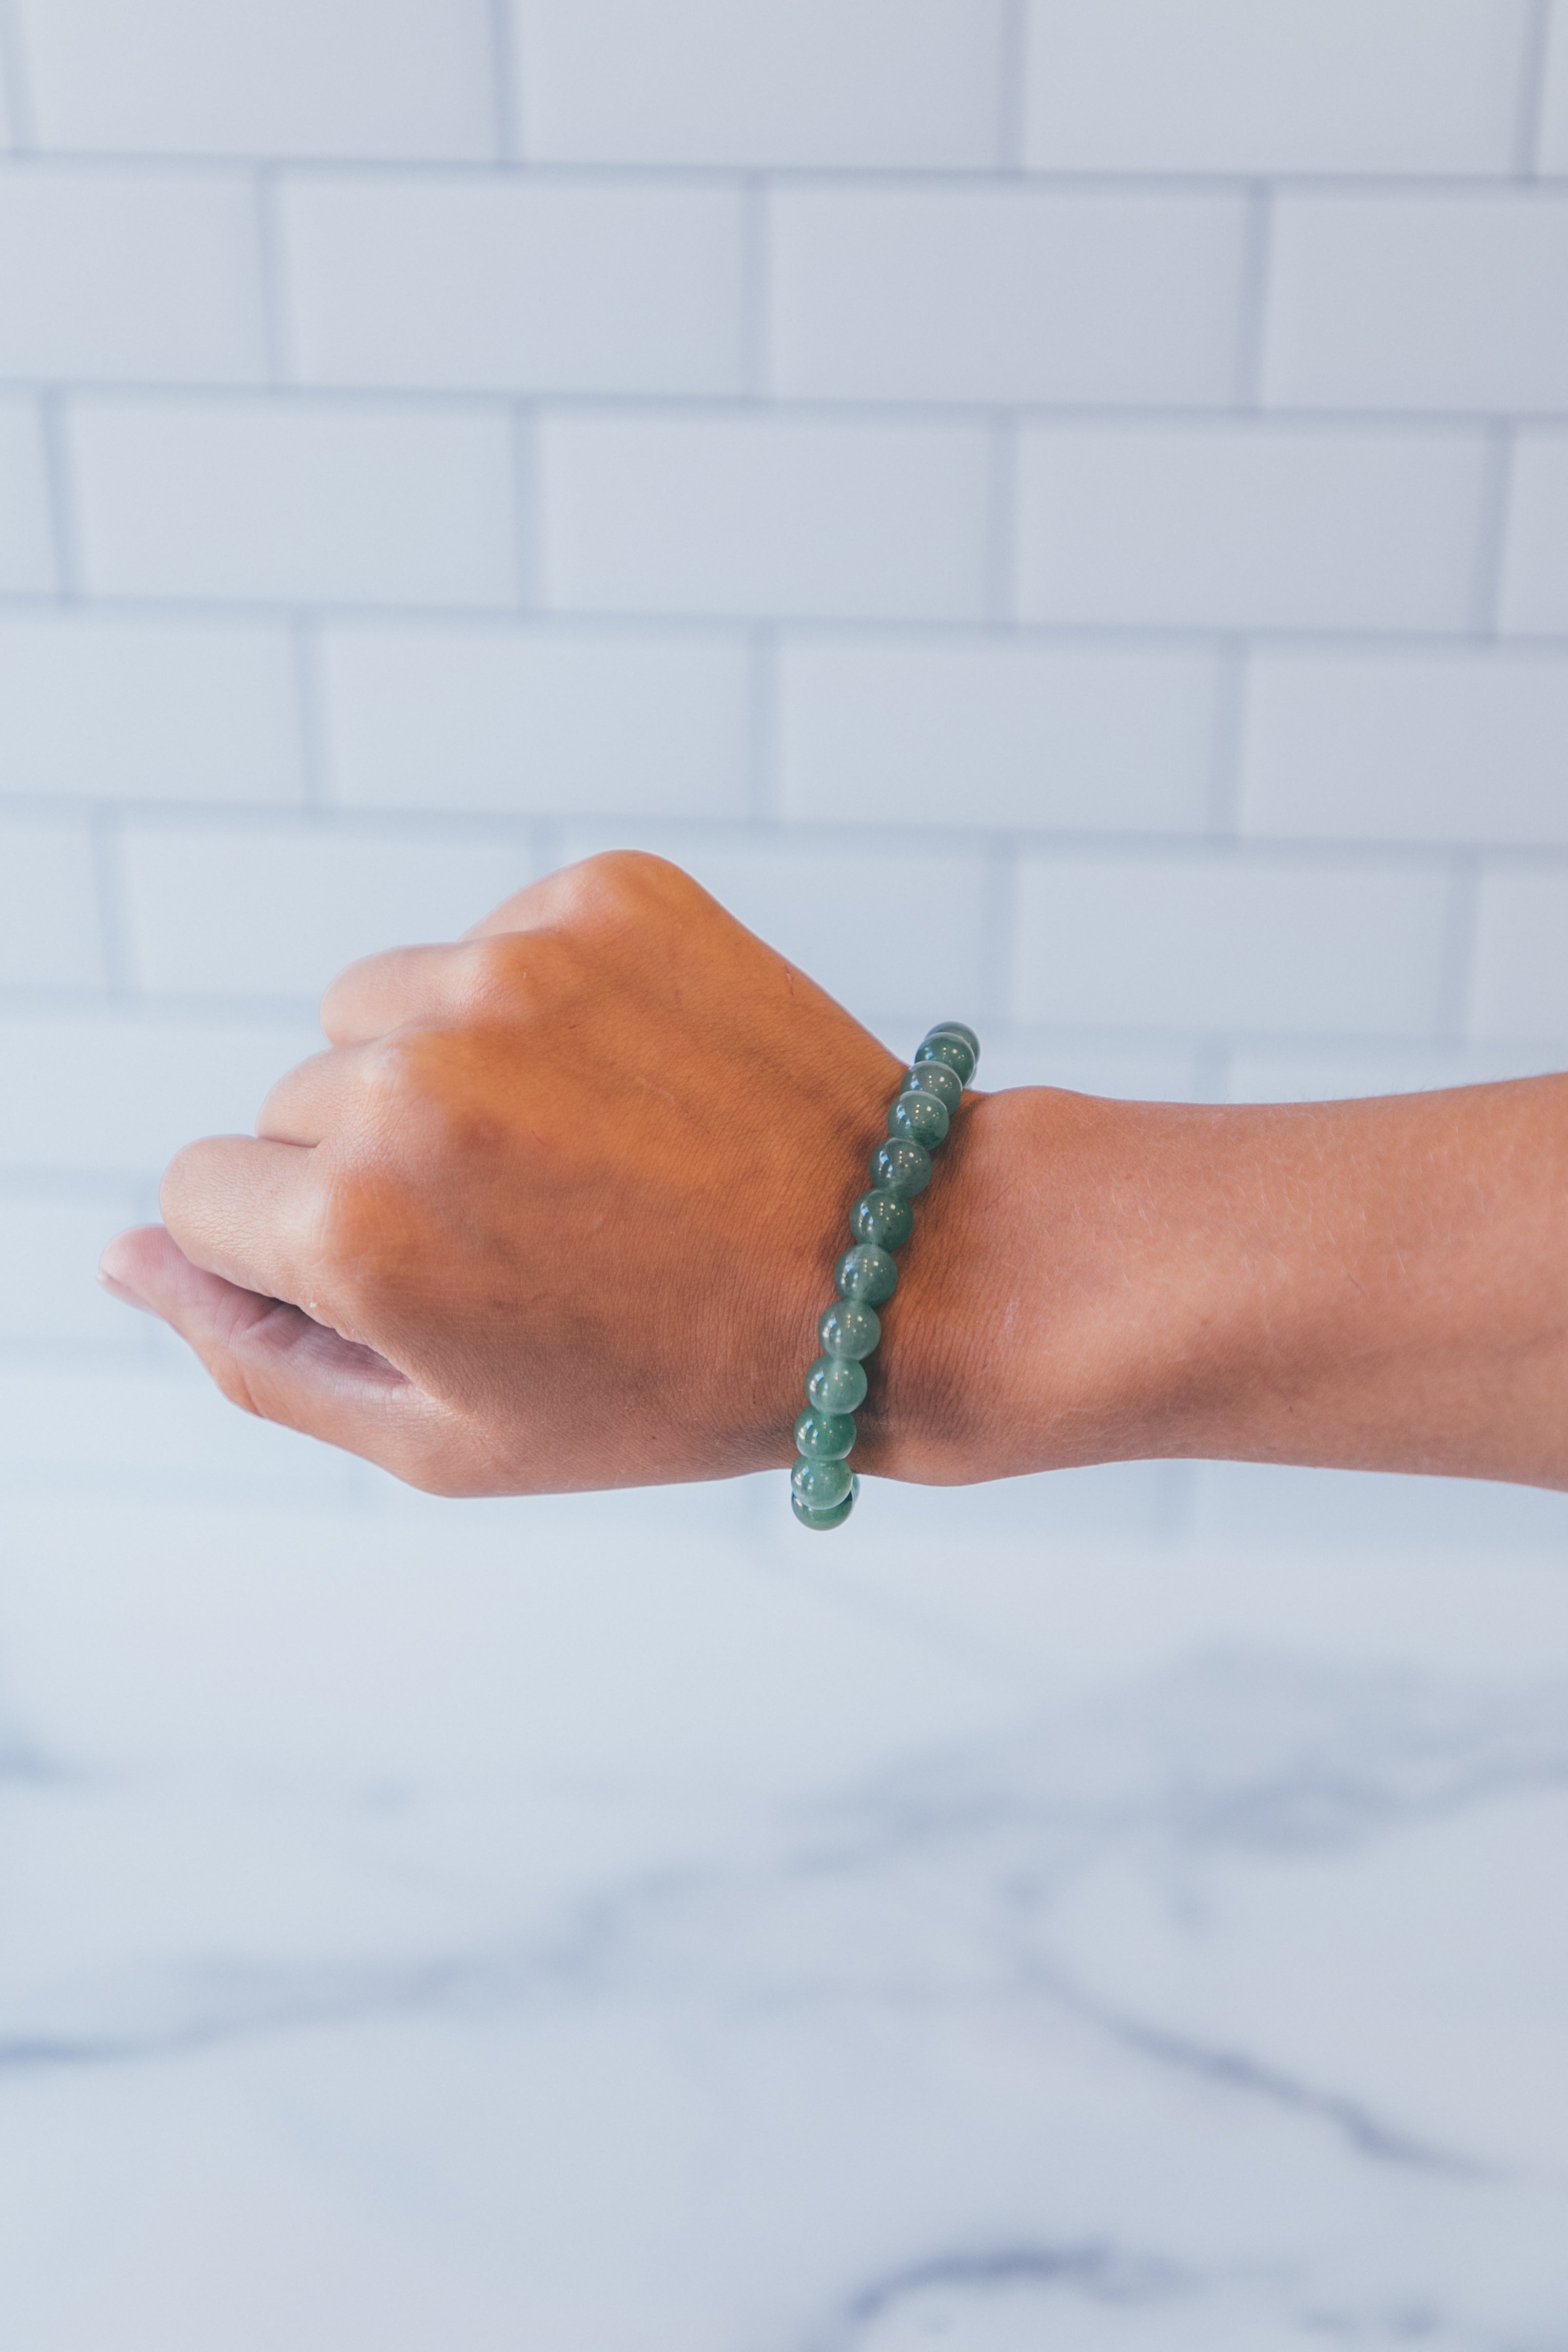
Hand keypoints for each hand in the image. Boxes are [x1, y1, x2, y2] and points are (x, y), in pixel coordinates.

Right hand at [99, 853, 957, 1495]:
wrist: (897, 1271)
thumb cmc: (666, 1381)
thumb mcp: (441, 1439)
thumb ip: (249, 1352)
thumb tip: (117, 1255)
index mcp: (353, 1219)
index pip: (203, 1192)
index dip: (299, 1250)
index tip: (419, 1275)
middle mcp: (412, 1070)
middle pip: (293, 1100)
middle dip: (374, 1164)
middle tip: (529, 1228)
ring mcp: (513, 966)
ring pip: (377, 1005)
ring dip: (441, 1068)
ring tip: (579, 1150)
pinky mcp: (605, 895)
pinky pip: (489, 939)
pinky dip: (536, 1002)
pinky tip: (631, 1080)